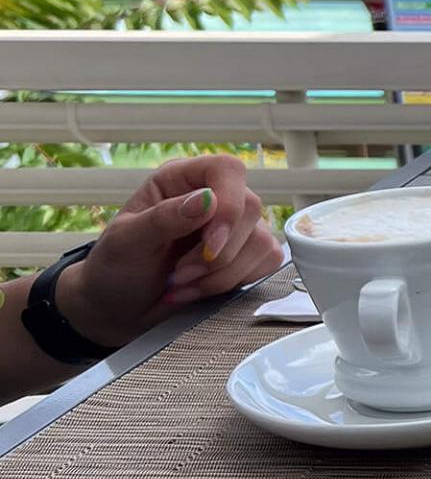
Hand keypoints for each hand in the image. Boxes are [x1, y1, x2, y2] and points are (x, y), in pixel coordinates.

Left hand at [59, 155, 282, 344]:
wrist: (120, 308)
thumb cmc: (116, 268)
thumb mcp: (126, 243)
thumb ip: (163, 219)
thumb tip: (207, 200)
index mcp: (181, 180)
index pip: (227, 170)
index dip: (228, 204)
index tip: (210, 244)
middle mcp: (213, 197)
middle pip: (249, 209)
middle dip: (217, 254)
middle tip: (180, 274)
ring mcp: (234, 227)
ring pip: (261, 242)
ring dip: (221, 275)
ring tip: (182, 284)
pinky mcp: (247, 255)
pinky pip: (266, 264)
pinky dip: (233, 283)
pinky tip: (201, 289)